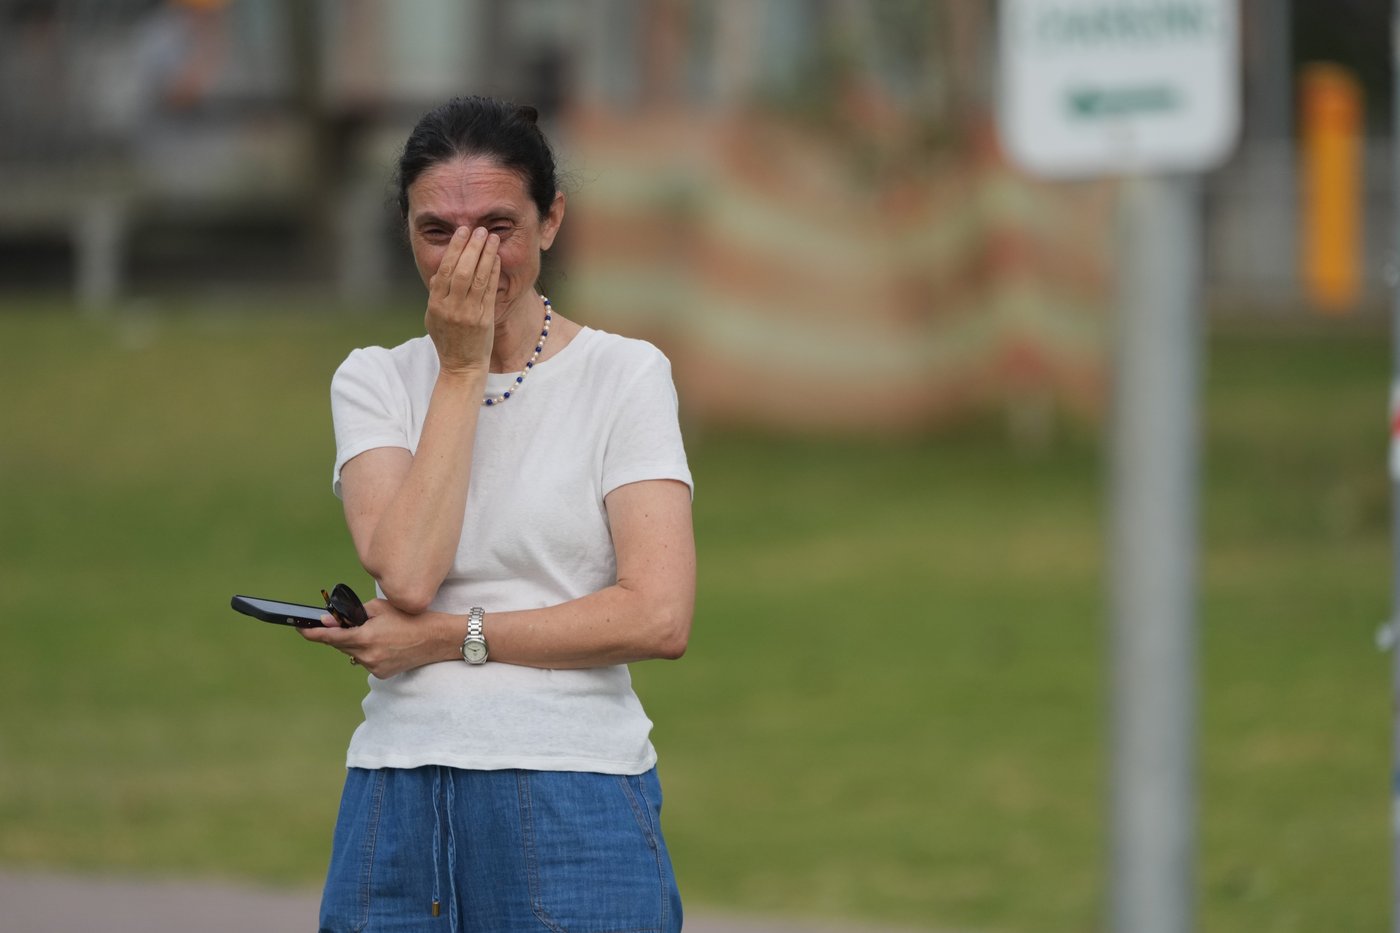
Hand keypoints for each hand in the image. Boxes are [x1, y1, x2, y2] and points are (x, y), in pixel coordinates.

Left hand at [298, 598, 452, 678]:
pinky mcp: (381, 674)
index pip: (330, 637)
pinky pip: (365, 661)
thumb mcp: (380, 608)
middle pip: (340, 645)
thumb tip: (331, 621)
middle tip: (353, 622)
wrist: (435, 638)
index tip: (300, 628)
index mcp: (365, 637)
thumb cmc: (409, 618)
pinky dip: (368, 652)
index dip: (312, 633)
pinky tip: (385, 644)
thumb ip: (353, 614)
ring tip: (379, 633)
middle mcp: (367, 656)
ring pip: (353, 653)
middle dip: (341, 633)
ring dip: (357, 643)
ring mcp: (374, 667)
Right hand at [425, 227, 500, 375]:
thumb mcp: (433, 317)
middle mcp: (451, 308)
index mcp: (436, 305)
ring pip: (476, 278)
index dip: (453, 249)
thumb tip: (440, 272)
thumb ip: (436, 294)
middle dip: (470, 247)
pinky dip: (493, 272)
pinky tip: (496, 258)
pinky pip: (489, 291)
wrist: (461, 365)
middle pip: (460, 271)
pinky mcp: (484, 319)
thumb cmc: (447, 340)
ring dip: (484, 255)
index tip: (461, 232)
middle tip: (478, 229)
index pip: (444, 271)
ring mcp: (468, 314)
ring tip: (490, 237)